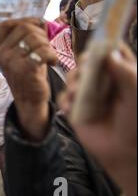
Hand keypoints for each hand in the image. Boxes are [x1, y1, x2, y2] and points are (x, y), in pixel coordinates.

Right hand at [0, 18, 57, 140]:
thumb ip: (26, 36)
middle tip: (46, 48)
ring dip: (48, 46)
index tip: (39, 29)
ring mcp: (12, 62)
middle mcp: (2, 54)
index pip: (8, 24)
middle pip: (25, 28)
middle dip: (41, 35)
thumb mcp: (22, 53)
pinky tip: (52, 63)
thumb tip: (39, 20)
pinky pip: (42, 52)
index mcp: (0, 48)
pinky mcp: (25, 70)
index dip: (26, 21)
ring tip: (49, 56)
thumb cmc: (29, 73)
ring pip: (35, 39)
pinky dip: (52, 56)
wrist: (29, 100)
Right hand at [69, 44, 136, 195]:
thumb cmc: (135, 123)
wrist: (124, 153)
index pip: (113, 52)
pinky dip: (65, 101)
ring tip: (77, 92)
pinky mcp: (75, 108)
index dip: (106, 45)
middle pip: (89, 62)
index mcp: (122, 75)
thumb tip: (109, 52)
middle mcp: (104, 82)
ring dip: (73, 82)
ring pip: (74, 77)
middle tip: (86, 68)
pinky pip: (64, 98)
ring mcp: (88, 95)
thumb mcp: (136, 95)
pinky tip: (70, 108)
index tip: (100, 43)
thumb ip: (126, 73)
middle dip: (84, 64)